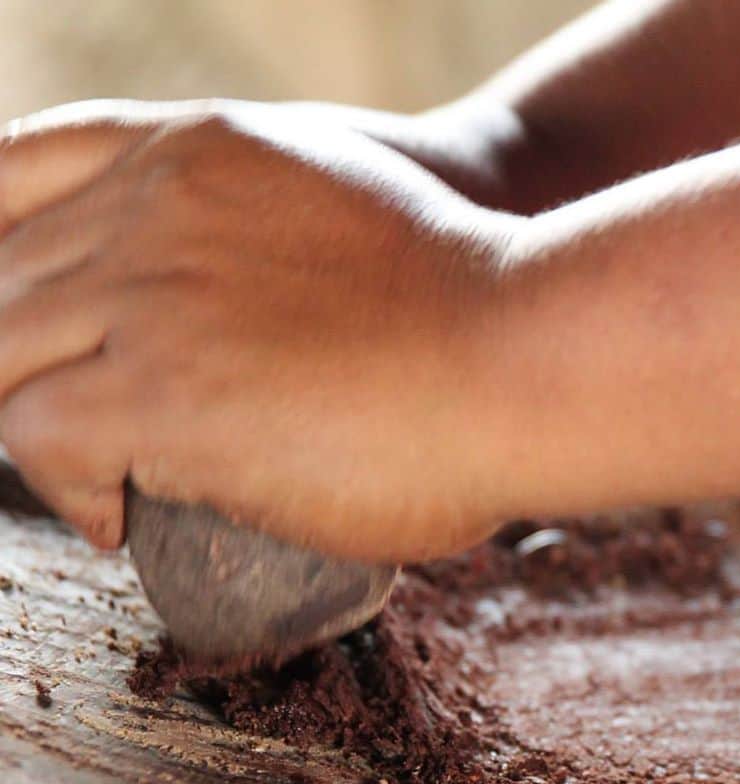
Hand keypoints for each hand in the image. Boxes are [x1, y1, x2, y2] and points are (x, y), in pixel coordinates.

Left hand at [0, 99, 520, 561]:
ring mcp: (153, 295)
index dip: (6, 254)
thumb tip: (236, 308)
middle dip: (24, 362)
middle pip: (1, 277)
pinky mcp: (162, 393)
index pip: (19, 171)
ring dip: (36, 429)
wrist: (528, 357)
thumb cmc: (471, 308)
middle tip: (85, 428)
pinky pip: (34, 436)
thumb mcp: (346, 210)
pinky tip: (121, 519)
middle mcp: (157, 206)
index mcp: (200, 149)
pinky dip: (65, 489)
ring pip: (1, 357)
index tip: (35, 328)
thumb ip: (261, 231)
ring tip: (106, 479)